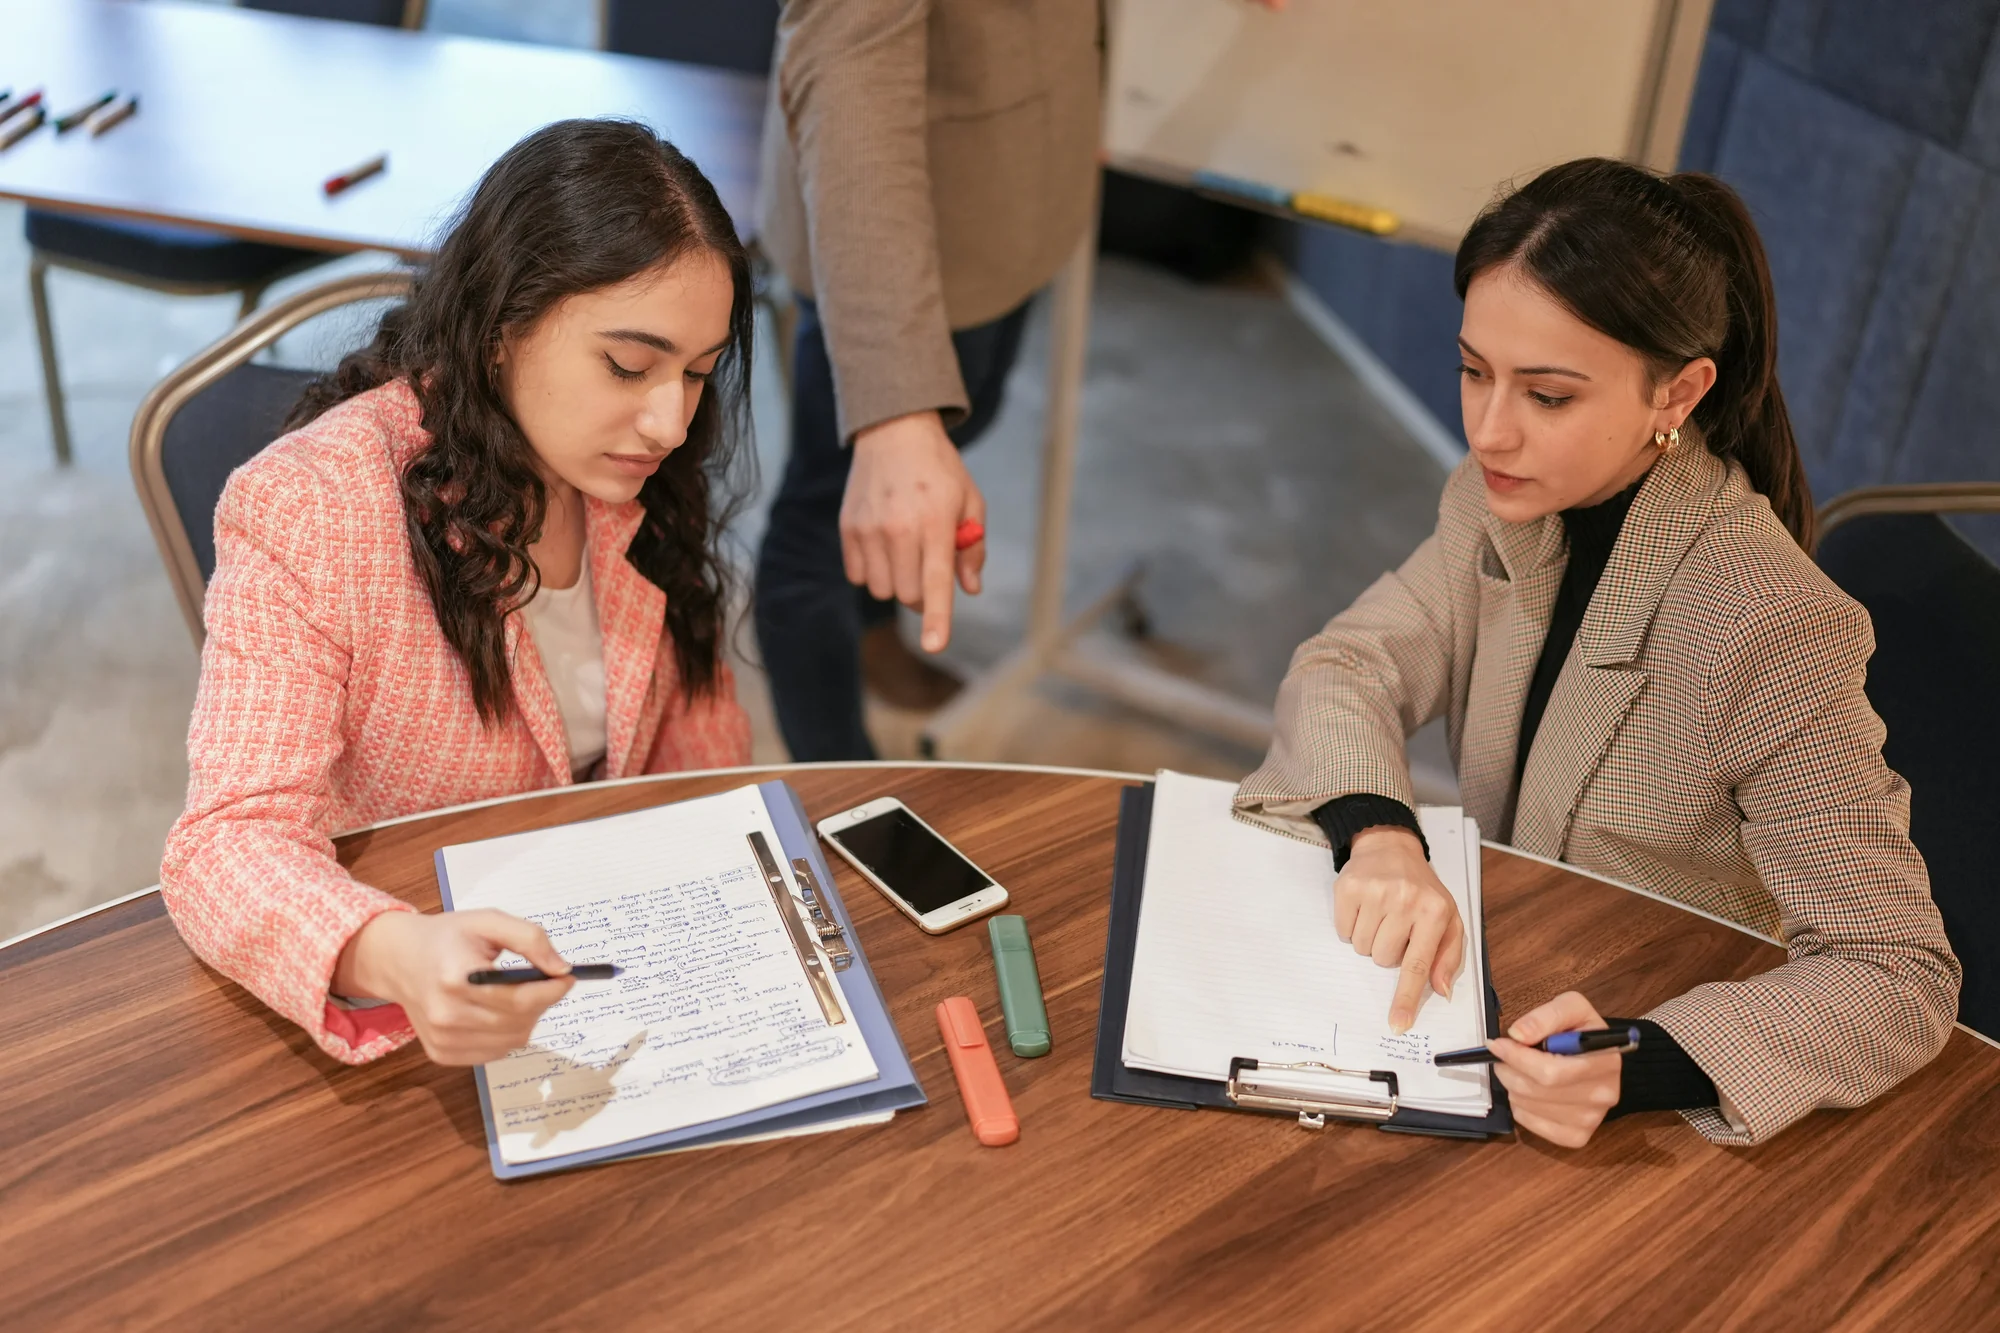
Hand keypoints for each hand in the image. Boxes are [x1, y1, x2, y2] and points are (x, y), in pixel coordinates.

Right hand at [332, 909, 575, 1064]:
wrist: (400, 959)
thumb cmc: (448, 937)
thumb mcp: (489, 921)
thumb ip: (530, 939)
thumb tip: (561, 969)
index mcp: (456, 978)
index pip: (520, 998)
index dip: (552, 990)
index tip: (567, 977)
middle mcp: (446, 1015)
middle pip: (520, 1021)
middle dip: (542, 1001)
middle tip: (545, 982)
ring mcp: (443, 1039)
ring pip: (512, 1041)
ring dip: (526, 1019)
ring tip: (516, 994)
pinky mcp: (442, 1054)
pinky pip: (495, 1052)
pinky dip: (506, 1033)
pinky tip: (496, 1011)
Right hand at [843, 410, 985, 652]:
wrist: (894, 433)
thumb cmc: (940, 472)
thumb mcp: (970, 502)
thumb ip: (972, 548)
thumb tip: (969, 588)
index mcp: (936, 523)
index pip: (936, 581)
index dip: (937, 618)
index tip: (935, 646)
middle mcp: (899, 528)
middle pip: (908, 595)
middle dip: (922, 594)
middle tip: (928, 568)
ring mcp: (870, 529)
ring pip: (883, 590)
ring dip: (897, 583)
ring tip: (905, 553)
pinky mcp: (848, 528)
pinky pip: (859, 576)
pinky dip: (873, 572)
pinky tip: (883, 546)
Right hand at [1335, 825, 1463, 1032]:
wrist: (1391, 847)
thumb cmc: (1422, 890)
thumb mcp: (1448, 919)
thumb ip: (1448, 957)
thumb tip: (1440, 991)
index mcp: (1435, 912)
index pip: (1417, 965)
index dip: (1406, 998)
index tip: (1398, 1024)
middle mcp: (1406, 901)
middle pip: (1383, 959)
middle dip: (1387, 950)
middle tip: (1395, 926)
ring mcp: (1375, 893)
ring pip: (1361, 948)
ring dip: (1369, 939)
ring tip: (1380, 915)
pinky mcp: (1348, 888)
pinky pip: (1343, 932)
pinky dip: (1351, 927)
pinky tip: (1364, 908)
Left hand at [1489, 991, 1621, 1147]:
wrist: (1601, 1058)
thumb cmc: (1583, 1032)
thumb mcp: (1572, 1007)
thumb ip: (1546, 1015)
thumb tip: (1518, 1035)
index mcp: (1605, 1061)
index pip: (1551, 1071)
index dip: (1517, 1057)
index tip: (1498, 1045)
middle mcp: (1603, 1095)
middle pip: (1537, 1091)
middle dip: (1509, 1071)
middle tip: (1502, 1058)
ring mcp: (1592, 1119)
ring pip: (1530, 1107)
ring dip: (1512, 1087)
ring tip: (1518, 1072)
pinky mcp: (1578, 1136)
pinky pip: (1532, 1126)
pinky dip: (1520, 1108)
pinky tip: (1528, 1092)